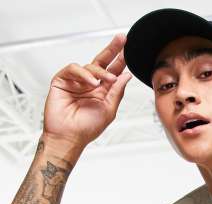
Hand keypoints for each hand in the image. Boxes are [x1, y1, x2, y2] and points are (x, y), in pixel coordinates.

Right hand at [42, 33, 131, 148]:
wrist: (69, 136)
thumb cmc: (87, 128)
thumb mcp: (109, 109)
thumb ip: (117, 91)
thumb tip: (126, 75)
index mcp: (102, 91)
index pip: (113, 71)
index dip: (121, 61)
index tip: (129, 51)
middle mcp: (90, 84)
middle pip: (102, 61)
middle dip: (112, 49)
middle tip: (122, 39)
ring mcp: (76, 81)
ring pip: (90, 66)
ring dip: (101, 71)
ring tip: (108, 79)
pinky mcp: (63, 80)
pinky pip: (74, 69)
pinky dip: (84, 73)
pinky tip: (92, 82)